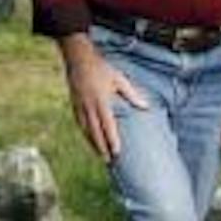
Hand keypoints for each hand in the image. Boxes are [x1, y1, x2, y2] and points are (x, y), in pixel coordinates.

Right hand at [63, 44, 148, 162]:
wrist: (78, 59)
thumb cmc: (101, 68)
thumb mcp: (119, 79)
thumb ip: (132, 94)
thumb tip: (146, 107)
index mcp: (101, 101)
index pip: (107, 125)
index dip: (112, 139)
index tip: (116, 152)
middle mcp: (89, 106)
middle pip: (95, 132)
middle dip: (101, 147)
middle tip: (107, 160)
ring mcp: (80, 106)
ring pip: (86, 130)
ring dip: (92, 143)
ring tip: (99, 154)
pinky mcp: (74, 105)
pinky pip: (80, 123)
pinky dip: (85, 133)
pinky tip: (89, 139)